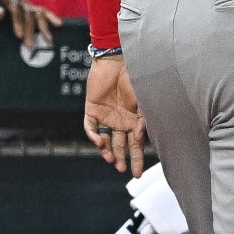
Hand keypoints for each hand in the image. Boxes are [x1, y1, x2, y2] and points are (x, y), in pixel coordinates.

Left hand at [0, 0, 59, 45]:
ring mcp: (20, 1)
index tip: (19, 35)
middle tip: (30, 45)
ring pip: (36, 12)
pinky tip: (57, 25)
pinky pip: (37, 12)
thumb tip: (1, 15)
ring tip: (49, 39)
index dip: (19, 22)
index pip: (16, 8)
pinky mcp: (21, 7)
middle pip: (29, 12)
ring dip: (43, 26)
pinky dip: (47, 18)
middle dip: (32, 28)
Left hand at [84, 55, 146, 175]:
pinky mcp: (92, 109)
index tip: (137, 173)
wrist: (117, 60)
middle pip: (121, 145)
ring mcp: (106, 116)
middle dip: (122, 158)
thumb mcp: (144, 101)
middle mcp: (120, 121)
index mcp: (135, 120)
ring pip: (105, 140)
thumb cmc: (135, 78)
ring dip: (107, 151)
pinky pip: (90, 126)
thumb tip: (139, 137)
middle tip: (123, 170)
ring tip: (111, 160)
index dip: (137, 159)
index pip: (136, 144)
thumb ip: (142, 120)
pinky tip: (98, 141)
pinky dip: (92, 135)